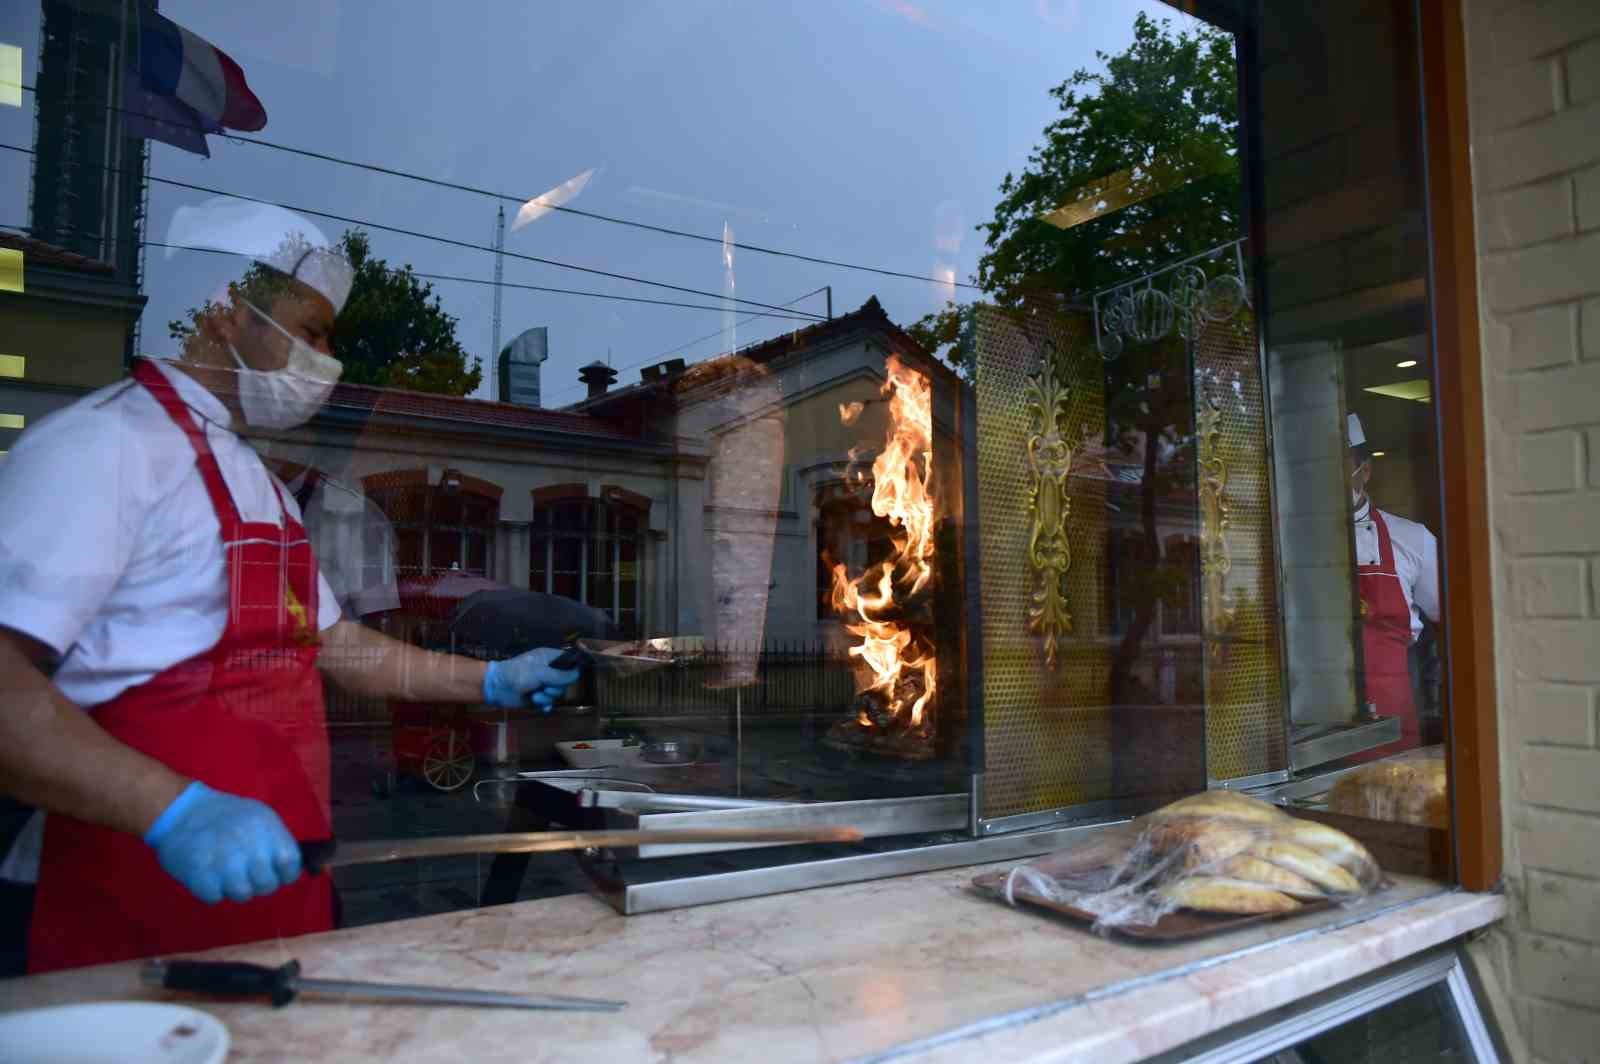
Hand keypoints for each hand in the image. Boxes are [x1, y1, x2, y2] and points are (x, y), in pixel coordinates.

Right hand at [144, 782, 302, 904]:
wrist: (180, 810)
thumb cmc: (225, 815)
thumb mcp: (258, 817)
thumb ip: (276, 841)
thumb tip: (291, 870)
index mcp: (265, 827)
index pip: (290, 863)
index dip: (285, 873)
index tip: (275, 874)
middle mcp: (247, 844)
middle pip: (267, 884)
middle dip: (258, 884)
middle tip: (245, 874)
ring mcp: (222, 860)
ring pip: (243, 894)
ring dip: (234, 889)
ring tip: (224, 874)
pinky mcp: (198, 874)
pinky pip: (215, 898)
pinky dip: (212, 891)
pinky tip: (207, 875)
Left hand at [482, 647, 581, 710]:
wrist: (497, 687)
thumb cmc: (518, 673)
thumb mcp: (541, 672)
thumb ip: (561, 675)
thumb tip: (578, 674)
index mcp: (549, 658)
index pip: (568, 661)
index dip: (572, 669)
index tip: (571, 676)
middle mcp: (548, 670)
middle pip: (565, 681)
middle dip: (556, 687)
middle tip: (545, 687)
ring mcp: (543, 684)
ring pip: (557, 693)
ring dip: (547, 697)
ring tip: (535, 695)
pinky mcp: (538, 697)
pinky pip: (549, 703)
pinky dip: (545, 705)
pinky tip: (539, 705)